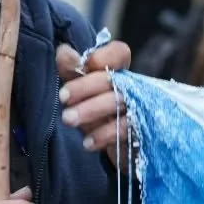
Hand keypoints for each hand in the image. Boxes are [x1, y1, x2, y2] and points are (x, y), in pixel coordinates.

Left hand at [57, 41, 133, 169]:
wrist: (118, 152)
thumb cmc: (96, 116)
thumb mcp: (80, 93)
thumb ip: (72, 72)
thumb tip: (63, 52)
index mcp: (118, 73)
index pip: (119, 54)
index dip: (105, 56)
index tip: (89, 63)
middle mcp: (131, 88)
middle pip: (113, 79)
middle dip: (85, 86)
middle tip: (62, 97)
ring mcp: (138, 110)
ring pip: (118, 103)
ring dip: (91, 110)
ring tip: (68, 119)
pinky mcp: (141, 133)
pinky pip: (125, 130)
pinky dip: (104, 135)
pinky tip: (87, 142)